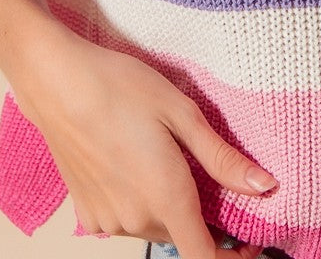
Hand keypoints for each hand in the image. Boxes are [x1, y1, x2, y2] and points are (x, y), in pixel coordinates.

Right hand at [13, 26, 276, 258]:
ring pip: (152, 226)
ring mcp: (106, 219)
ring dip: (166, 207)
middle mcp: (134, 218)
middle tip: (204, 173)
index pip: (204, 258)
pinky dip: (136, 201)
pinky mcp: (85, 211)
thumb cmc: (118, 87)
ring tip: (164, 156)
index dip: (232, 258)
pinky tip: (132, 162)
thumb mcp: (181, 112)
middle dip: (200, 218)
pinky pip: (124, 219)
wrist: (56, 80)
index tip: (249, 243)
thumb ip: (222, 159)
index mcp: (165, 197)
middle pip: (180, 236)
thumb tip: (265, 187)